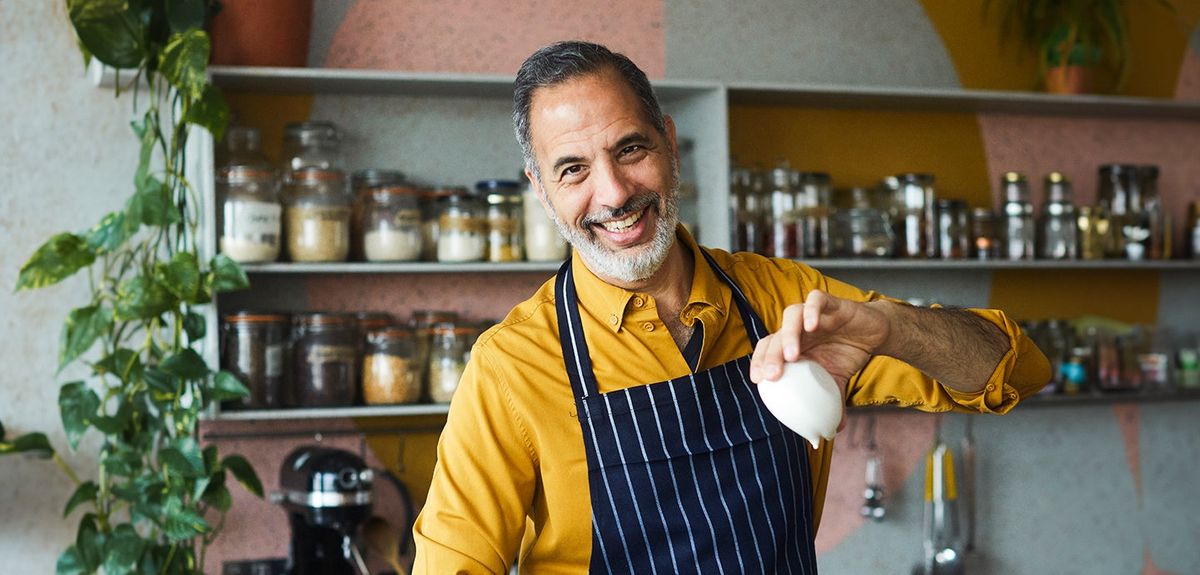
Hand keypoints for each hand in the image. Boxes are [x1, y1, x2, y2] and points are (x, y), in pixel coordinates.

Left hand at [748, 289, 889, 391]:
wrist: (875, 334)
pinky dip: (811, 310)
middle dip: (770, 355)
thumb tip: (832, 432)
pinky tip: (812, 326)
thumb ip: (831, 403)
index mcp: (793, 346)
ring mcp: (812, 314)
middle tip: (772, 375)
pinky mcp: (830, 302)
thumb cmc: (847, 354)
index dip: (758, 362)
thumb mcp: (837, 381)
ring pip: (790, 315)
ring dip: (789, 334)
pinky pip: (816, 300)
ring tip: (792, 356)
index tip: (758, 381)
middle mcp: (797, 329)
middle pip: (775, 336)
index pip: (766, 350)